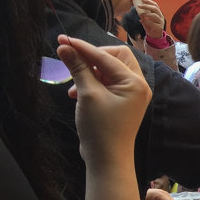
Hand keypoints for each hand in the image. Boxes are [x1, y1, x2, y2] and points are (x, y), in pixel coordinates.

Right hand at [57, 36, 150, 164]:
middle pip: (114, 57)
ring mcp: (131, 94)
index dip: (84, 47)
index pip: (108, 55)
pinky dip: (92, 83)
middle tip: (73, 64)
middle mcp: (137, 85)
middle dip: (92, 59)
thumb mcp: (87, 95)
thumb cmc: (100, 128)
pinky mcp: (122, 102)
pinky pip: (107, 83)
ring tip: (74, 88)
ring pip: (109, 70)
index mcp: (135, 82)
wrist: (107, 159)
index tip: (62, 40)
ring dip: (89, 73)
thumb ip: (78, 68)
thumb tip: (65, 47)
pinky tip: (77, 94)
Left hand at [133, 0, 166, 39]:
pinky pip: (153, 23)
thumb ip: (144, 13)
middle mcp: (160, 16)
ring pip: (155, 15)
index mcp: (158, 12)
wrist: (155, 35)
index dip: (149, 1)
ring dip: (146, 14)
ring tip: (140, 15)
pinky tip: (141, 21)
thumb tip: (137, 7)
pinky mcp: (159, 27)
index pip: (155, 5)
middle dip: (147, 6)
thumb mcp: (147, 18)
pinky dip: (146, 22)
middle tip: (139, 6)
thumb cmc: (150, 25)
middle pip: (155, 9)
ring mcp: (161, 21)